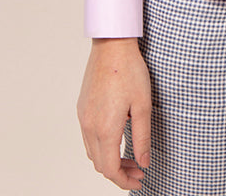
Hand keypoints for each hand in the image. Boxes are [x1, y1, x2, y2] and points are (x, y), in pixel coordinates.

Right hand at [77, 37, 152, 189]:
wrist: (111, 45)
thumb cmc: (129, 71)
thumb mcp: (143, 105)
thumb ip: (142, 138)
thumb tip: (143, 162)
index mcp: (105, 128)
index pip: (109, 168)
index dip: (123, 180)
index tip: (138, 179)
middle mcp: (89, 125)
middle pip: (99, 164)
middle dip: (118, 172)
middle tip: (137, 169)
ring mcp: (83, 116)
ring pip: (92, 151)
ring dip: (108, 159)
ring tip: (129, 156)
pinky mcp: (82, 107)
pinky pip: (88, 136)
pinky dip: (101, 146)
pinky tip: (116, 138)